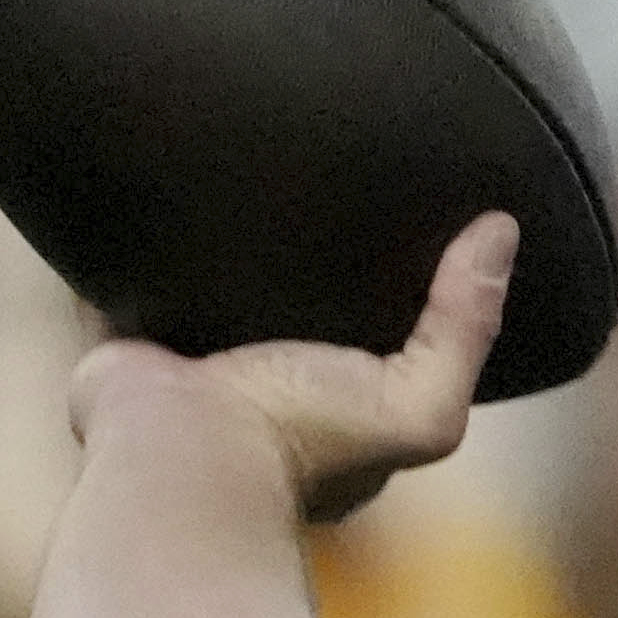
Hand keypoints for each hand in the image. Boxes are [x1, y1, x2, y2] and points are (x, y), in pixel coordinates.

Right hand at [67, 212, 515, 522]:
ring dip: (211, 243)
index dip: (379, 288)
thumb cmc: (304, 446)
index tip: (398, 221)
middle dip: (292, 257)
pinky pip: (116, 278)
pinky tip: (143, 179)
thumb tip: (501, 229)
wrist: (182, 461)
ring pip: (199, 288)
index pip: (361, 340)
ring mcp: (182, 365)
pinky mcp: (118, 340)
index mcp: (326, 410)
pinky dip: (124, 241)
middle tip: (312, 170)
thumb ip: (465, 328)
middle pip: (279, 307)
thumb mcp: (421, 403)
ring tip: (233, 156)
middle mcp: (255, 387)